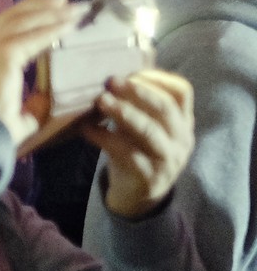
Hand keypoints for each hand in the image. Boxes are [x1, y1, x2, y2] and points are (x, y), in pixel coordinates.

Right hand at [0, 0, 83, 140]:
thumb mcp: (11, 114)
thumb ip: (27, 105)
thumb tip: (45, 100)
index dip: (24, 18)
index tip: (47, 11)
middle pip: (8, 18)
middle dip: (36, 6)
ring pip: (20, 21)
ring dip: (49, 12)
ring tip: (72, 5)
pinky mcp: (0, 55)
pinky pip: (31, 36)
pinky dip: (53, 28)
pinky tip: (70, 25)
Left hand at [87, 70, 195, 218]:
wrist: (138, 199)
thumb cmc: (137, 153)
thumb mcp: (143, 128)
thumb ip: (136, 107)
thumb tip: (108, 80)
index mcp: (182, 122)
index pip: (182, 92)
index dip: (157, 79)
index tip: (131, 71)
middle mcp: (181, 139)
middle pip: (165, 109)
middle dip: (138, 92)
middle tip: (111, 81)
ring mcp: (167, 159)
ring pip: (149, 131)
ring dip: (123, 113)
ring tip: (101, 100)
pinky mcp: (148, 177)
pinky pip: (126, 154)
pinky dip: (104, 138)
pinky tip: (87, 129)